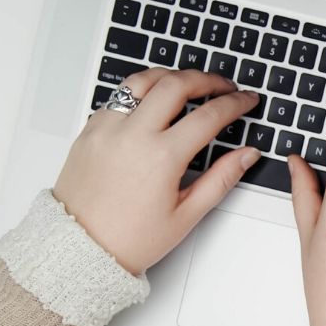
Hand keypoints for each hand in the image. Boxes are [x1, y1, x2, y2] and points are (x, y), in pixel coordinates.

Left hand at [53, 69, 260, 273]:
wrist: (79, 249)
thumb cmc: (129, 239)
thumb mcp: (187, 215)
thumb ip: (222, 178)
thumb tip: (246, 155)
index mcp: (161, 157)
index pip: (209, 115)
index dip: (235, 103)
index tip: (246, 100)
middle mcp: (132, 135)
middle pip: (176, 84)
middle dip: (207, 79)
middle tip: (224, 86)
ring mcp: (107, 129)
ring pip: (143, 80)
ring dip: (171, 76)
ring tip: (188, 84)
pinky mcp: (89, 130)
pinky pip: (118, 97)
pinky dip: (141, 92)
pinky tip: (154, 103)